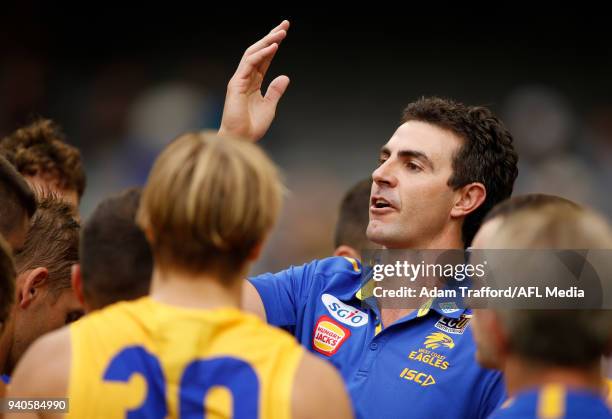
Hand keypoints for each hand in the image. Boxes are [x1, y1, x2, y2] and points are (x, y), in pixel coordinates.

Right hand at [219, 20, 289, 141]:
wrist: (240, 140)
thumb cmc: (251, 127)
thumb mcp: (269, 107)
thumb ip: (275, 91)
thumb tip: (285, 77)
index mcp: (254, 82)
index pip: (265, 59)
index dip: (274, 45)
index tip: (284, 32)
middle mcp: (246, 78)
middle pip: (259, 52)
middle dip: (271, 36)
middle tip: (285, 25)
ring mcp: (240, 80)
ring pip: (253, 54)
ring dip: (268, 42)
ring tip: (281, 33)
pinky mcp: (236, 84)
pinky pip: (249, 64)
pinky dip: (261, 54)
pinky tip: (273, 47)